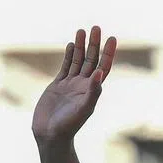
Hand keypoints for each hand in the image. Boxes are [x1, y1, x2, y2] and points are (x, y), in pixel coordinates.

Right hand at [32, 25, 116, 144]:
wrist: (50, 135)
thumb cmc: (69, 125)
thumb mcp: (83, 109)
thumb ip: (93, 91)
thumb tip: (100, 72)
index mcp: (92, 90)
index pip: (103, 67)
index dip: (108, 53)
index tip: (112, 38)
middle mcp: (82, 85)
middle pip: (91, 60)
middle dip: (94, 44)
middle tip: (96, 27)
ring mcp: (70, 85)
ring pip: (77, 61)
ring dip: (80, 46)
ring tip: (82, 31)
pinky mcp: (57, 86)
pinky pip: (65, 67)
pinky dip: (68, 56)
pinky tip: (71, 45)